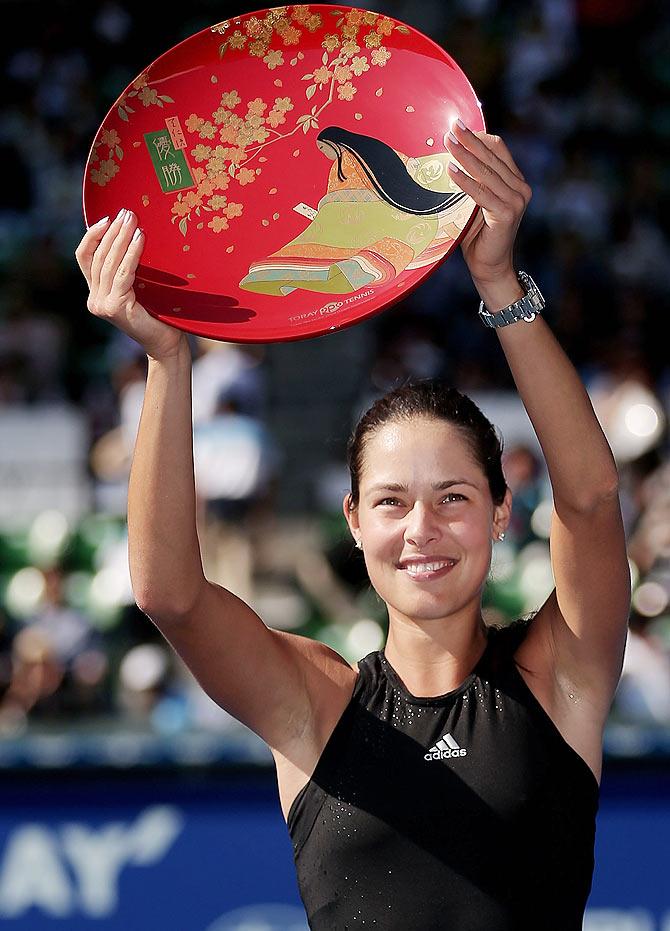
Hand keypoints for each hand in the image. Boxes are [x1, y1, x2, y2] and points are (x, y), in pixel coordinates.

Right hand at [75, 209, 186, 361]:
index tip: (108, 218)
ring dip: (121, 239)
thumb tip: (132, 232)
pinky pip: (122, 274)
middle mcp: (94, 299)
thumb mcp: (138, 286)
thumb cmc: (159, 313)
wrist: (167, 341)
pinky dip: (132, 254)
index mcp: (95, 292)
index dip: (92, 236)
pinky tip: (140, 239)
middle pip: (98, 257)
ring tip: (133, 221)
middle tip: (127, 213)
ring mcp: (101, 305)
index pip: (85, 258)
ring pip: (108, 263)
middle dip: (112, 232)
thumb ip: (127, 268)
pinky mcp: (114, 308)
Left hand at [446, 123, 531, 285]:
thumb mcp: (475, 202)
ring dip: (465, 155)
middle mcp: (520, 188)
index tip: (458, 127)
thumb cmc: (477, 235)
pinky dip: (465, 181)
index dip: (479, 137)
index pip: (499, 150)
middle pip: (492, 157)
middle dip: (470, 140)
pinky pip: (481, 193)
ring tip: (448, 142)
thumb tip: (450, 157)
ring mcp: (516, 201)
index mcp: (516, 182)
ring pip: (486, 172)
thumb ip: (472, 182)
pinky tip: (450, 170)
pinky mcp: (506, 214)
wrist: (489, 266)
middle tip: (452, 126)